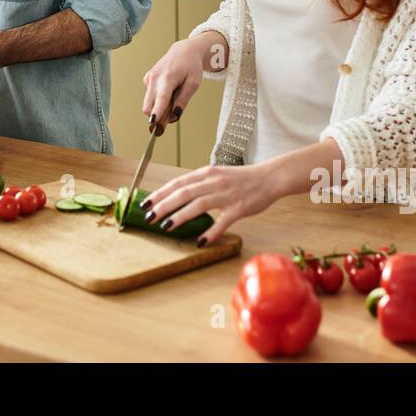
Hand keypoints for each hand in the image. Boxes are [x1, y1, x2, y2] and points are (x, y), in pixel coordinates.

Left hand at [141, 160, 287, 245]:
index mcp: (206, 173)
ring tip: (166, 227)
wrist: (270, 177)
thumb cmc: (242, 179)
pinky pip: (223, 221)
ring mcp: (226, 195)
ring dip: (180, 216)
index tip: (145, 203)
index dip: (160, 193)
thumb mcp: (217, 175)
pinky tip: (200, 241)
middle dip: (164, 205)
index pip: (178, 182)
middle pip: (184, 193)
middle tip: (149, 217)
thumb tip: (178, 195)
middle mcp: (214, 182)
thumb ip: (200, 183)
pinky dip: (211, 232)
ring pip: (198, 205)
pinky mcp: (239, 208)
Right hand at [142, 37, 206, 125]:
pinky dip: (158, 99)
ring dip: (159, 107)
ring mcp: (149, 78)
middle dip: (158, 115)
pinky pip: (150, 97)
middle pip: (149, 105)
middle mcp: (155, 78)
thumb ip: (183, 100)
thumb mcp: (194, 84)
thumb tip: (174, 116)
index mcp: (168, 77)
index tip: (153, 122)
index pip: (161, 97)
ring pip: (149, 103)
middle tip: (171, 116)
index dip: (157, 111)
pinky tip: (168, 90)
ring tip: (174, 96)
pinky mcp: (147, 79)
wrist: (183, 51)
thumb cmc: (191, 66)